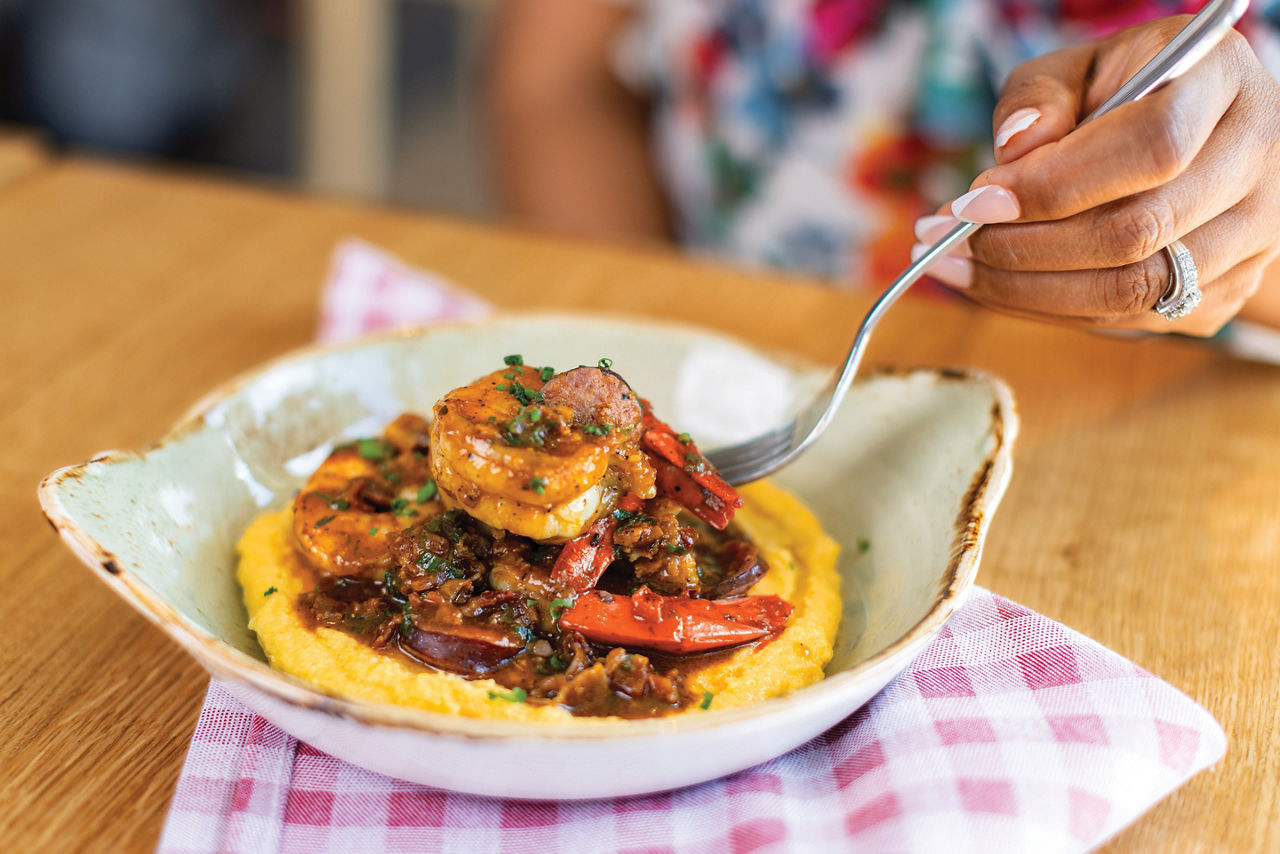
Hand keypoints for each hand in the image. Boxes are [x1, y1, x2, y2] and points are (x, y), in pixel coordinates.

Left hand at [911, 16, 1279, 334]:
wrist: (1201, 137)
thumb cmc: (1129, 92)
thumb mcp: (1080, 67)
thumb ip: (1040, 97)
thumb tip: (1011, 152)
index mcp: (1223, 85)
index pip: (1150, 148)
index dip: (1053, 185)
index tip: (972, 200)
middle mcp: (1256, 164)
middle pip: (1135, 233)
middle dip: (1021, 246)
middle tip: (946, 241)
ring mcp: (1250, 238)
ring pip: (1128, 292)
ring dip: (1023, 289)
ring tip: (953, 268)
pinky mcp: (1224, 291)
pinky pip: (1125, 320)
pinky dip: (1047, 307)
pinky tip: (998, 283)